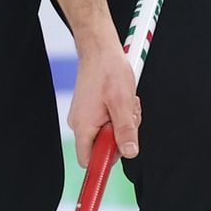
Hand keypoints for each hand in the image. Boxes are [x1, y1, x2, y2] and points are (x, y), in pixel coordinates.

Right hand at [69, 40, 140, 164]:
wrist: (100, 50)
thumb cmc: (109, 71)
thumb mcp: (123, 103)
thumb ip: (125, 130)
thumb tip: (130, 153)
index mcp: (83, 126)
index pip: (89, 161)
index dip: (106, 160)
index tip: (121, 150)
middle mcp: (80, 124)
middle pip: (103, 146)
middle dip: (122, 134)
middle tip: (129, 114)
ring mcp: (85, 117)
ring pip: (109, 132)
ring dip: (123, 121)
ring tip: (127, 102)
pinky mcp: (91, 110)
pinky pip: (108, 121)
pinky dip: (119, 114)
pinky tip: (123, 99)